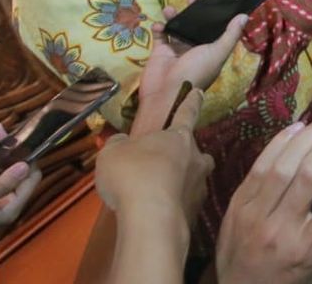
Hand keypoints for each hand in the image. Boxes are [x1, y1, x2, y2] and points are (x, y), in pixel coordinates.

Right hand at [96, 88, 212, 221]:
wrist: (151, 218)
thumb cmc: (132, 174)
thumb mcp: (113, 152)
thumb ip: (119, 144)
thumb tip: (123, 143)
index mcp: (178, 136)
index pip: (187, 113)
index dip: (191, 102)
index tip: (198, 93)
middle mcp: (195, 158)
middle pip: (195, 151)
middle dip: (183, 155)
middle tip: (164, 163)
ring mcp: (199, 186)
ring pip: (192, 178)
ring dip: (179, 182)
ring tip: (158, 192)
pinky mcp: (195, 213)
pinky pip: (184, 203)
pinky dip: (174, 205)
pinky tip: (156, 212)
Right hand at [133, 11, 249, 135]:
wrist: (168, 92)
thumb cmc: (197, 71)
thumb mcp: (218, 52)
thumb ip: (230, 34)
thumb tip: (244, 16)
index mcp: (210, 49)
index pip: (213, 28)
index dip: (212, 14)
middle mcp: (194, 48)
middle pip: (194, 25)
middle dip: (192, 10)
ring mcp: (176, 50)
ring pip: (176, 27)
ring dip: (173, 16)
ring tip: (168, 9)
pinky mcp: (160, 52)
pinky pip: (160, 35)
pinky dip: (159, 27)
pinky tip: (159, 24)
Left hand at [215, 111, 311, 283]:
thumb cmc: (289, 278)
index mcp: (306, 248)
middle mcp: (280, 229)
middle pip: (310, 177)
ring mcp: (255, 214)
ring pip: (283, 166)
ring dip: (308, 137)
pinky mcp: (237, 202)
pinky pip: (259, 166)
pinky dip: (279, 143)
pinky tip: (297, 128)